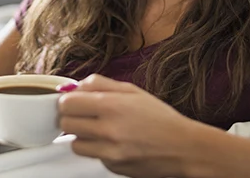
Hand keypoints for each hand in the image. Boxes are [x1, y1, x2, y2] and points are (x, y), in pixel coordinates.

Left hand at [58, 74, 204, 177]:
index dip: (67, 101)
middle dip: (71, 117)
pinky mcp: (113, 166)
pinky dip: (97, 149)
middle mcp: (108, 130)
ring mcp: (109, 152)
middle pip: (66, 123)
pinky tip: (113, 143)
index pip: (67, 103)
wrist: (184, 148)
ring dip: (81, 136)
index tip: (73, 101)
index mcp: (112, 105)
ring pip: (74, 143)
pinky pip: (92, 156)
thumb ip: (100, 84)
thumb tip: (74, 86)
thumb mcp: (132, 91)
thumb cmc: (160, 117)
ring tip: (98, 130)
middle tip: (83, 115)